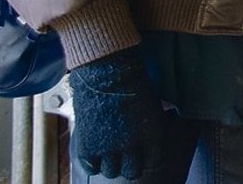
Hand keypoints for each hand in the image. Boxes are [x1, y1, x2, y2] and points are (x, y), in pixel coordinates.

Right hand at [69, 46, 166, 178]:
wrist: (106, 69)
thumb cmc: (130, 80)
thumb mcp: (150, 105)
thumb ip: (148, 127)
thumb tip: (145, 142)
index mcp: (154, 134)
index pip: (154, 162)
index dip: (147, 157)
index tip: (141, 152)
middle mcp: (133, 145)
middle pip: (132, 172)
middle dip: (129, 163)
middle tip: (123, 154)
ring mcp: (109, 148)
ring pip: (111, 171)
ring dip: (109, 162)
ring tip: (106, 149)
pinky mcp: (87, 147)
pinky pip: (90, 167)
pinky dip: (91, 161)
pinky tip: (93, 149)